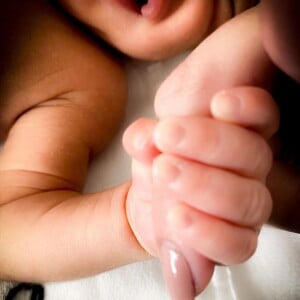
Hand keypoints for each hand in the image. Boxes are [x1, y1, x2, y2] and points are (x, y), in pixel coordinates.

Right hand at [124, 86, 278, 291]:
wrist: (156, 173)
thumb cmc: (161, 201)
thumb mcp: (160, 225)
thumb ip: (176, 253)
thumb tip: (182, 289)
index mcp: (229, 227)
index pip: (236, 244)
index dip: (209, 236)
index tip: (175, 218)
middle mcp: (246, 192)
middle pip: (246, 198)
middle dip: (201, 186)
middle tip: (164, 169)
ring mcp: (249, 154)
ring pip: (251, 155)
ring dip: (208, 145)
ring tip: (167, 134)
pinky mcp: (247, 119)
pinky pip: (259, 113)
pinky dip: (244, 108)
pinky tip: (221, 104)